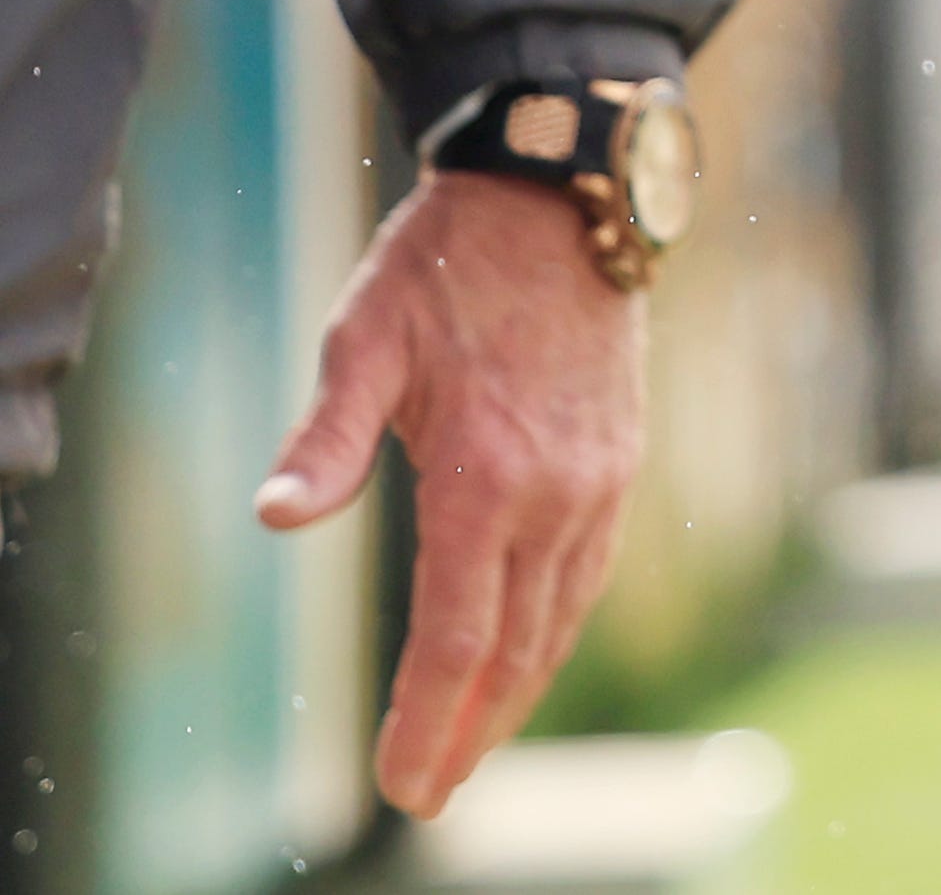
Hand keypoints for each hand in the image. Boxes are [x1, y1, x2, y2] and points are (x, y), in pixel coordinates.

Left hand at [255, 171, 646, 818]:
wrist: (563, 195)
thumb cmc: (444, 267)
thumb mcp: (363, 340)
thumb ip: (324, 440)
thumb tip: (272, 518)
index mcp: (485, 473)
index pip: (459, 634)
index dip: (430, 719)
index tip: (403, 784)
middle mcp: (556, 490)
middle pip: (518, 646)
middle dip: (473, 729)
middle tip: (431, 793)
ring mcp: (600, 477)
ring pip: (562, 616)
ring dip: (519, 690)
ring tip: (476, 741)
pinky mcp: (620, 460)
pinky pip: (588, 573)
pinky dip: (554, 631)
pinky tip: (528, 650)